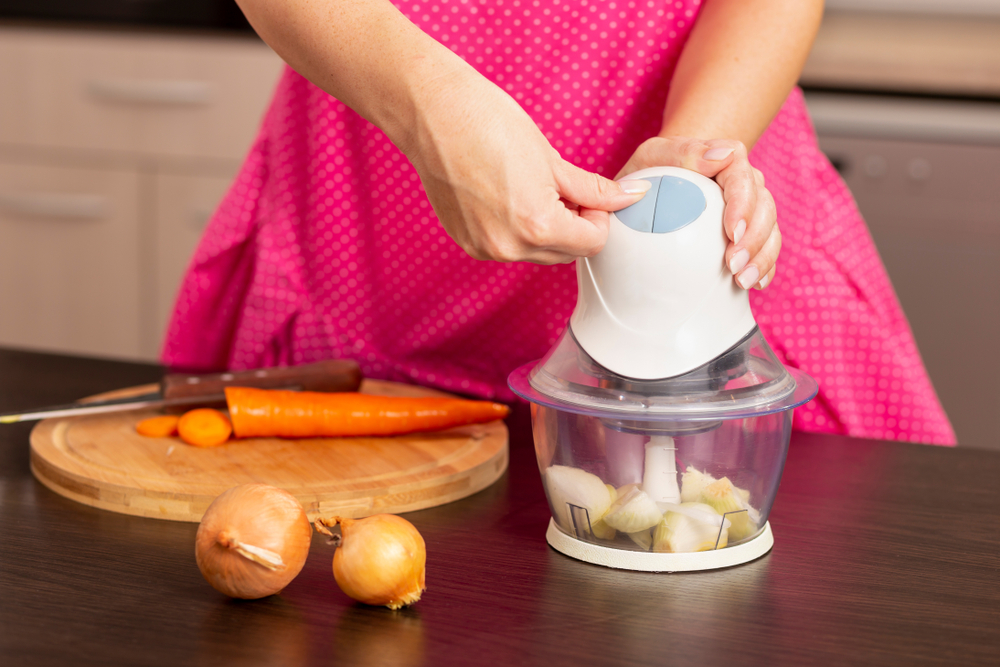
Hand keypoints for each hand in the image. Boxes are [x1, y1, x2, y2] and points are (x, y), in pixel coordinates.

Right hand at [401, 66, 649, 263]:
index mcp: (538, 226)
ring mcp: (484, 248)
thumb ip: (593, 189)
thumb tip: (630, 197)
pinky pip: (507, 247)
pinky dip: (516, 230)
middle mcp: (510, 247)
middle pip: (566, 254)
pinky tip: (504, 195)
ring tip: (530, 189)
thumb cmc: (490, 124)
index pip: (592, 243)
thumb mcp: (552, 159)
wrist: (433, 114)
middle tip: (562, 189)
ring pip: (536, 254)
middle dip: (574, 227)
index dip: (598, 217)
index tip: (588, 195)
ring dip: (545, 231)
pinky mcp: (466, 242)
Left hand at [616, 136, 779, 289]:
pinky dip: (765, 266)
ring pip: (771, 229)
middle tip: (733, 266)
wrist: (655, 184)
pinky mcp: (750, 231)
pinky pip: (768, 248)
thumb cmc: (651, 169)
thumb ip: (683, 151)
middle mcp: (745, 182)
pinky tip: (755, 284)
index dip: (743, 205)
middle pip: (764, 207)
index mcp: (726, 160)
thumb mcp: (653, 154)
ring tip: (743, 281)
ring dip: (761, 257)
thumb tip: (719, 156)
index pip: (743, 178)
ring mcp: (750, 207)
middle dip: (754, 239)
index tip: (732, 232)